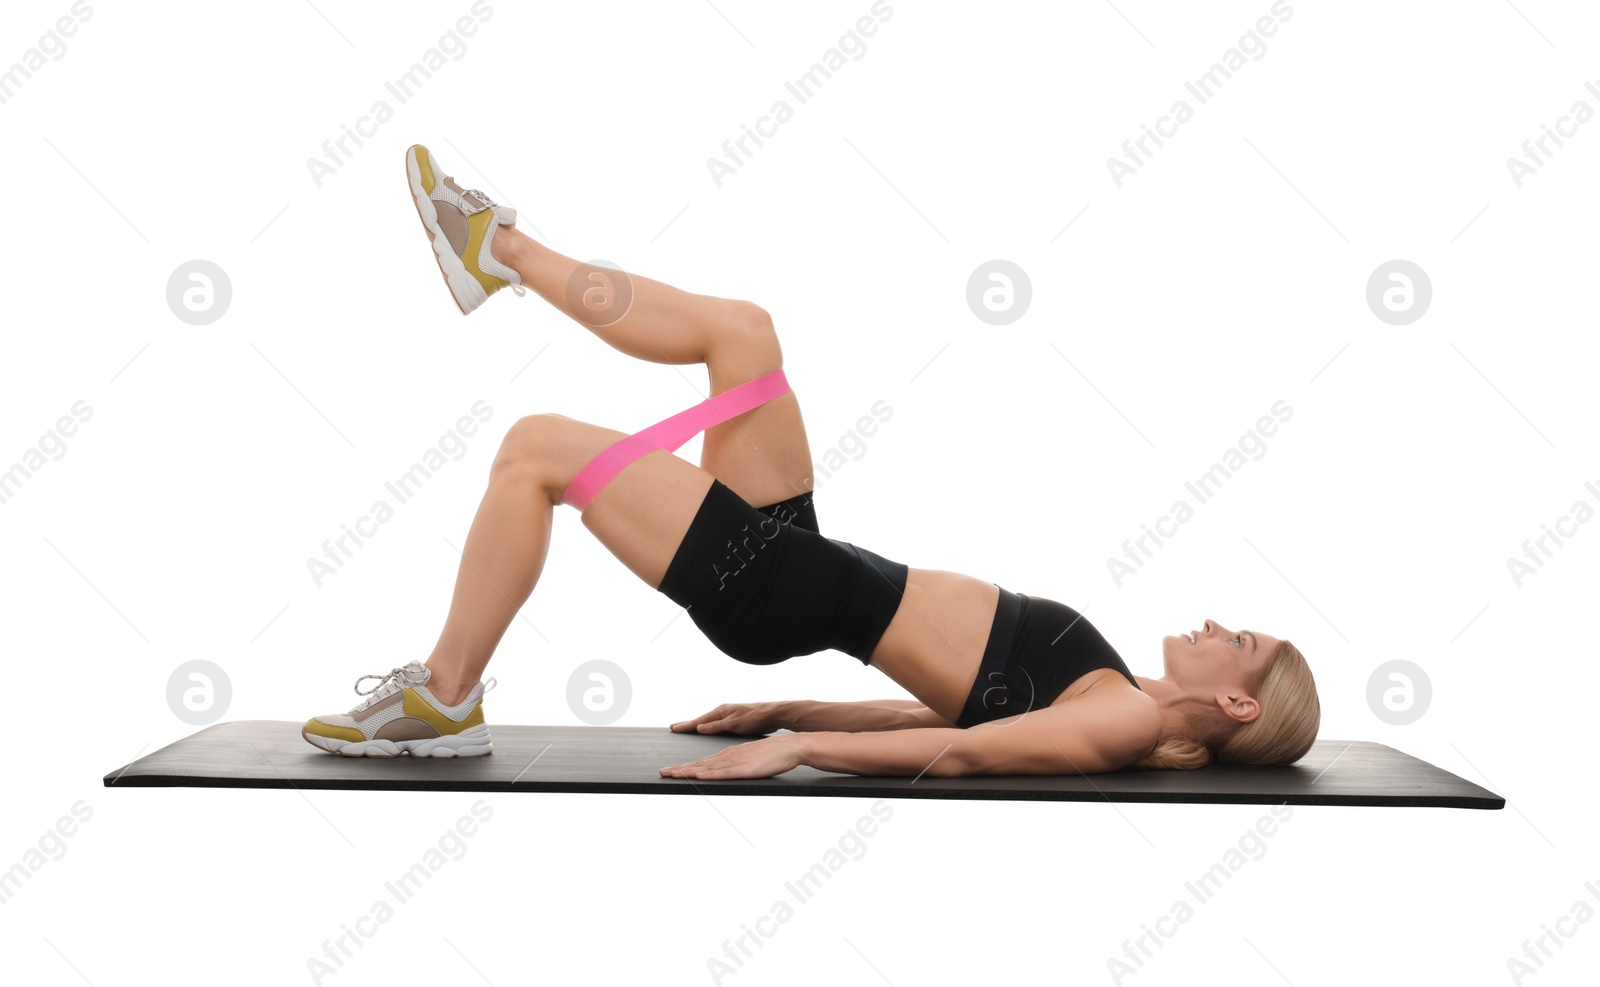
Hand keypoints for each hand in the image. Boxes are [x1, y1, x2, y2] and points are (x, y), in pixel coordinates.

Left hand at [659, 735, 805, 779]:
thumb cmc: (771, 755)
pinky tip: (699, 775)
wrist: (788, 747)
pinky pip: (723, 772)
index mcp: (728, 755)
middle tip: (661, 772)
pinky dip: (709, 774)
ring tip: (671, 774)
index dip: (683, 766)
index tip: (669, 770)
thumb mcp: (748, 760)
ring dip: (688, 771)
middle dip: (678, 768)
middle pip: (698, 763)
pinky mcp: (744, 768)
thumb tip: (725, 771)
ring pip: (706, 767)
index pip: (701, 762)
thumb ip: (735, 765)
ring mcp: (734, 762)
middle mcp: (727, 756)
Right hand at [669, 701, 785, 735]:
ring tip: (687, 728)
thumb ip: (716, 727)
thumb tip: (699, 728)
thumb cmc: (755, 718)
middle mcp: (722, 713)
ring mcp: (728, 717)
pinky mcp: (734, 722)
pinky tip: (708, 732)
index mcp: (720, 712)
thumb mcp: (734, 723)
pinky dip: (708, 728)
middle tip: (674, 727)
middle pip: (701, 721)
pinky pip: (716, 726)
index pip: (698, 721)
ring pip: (708, 723)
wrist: (773, 715)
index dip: (685, 726)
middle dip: (688, 724)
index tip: (673, 728)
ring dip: (697, 726)